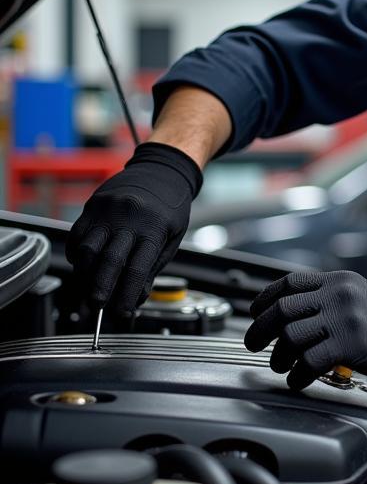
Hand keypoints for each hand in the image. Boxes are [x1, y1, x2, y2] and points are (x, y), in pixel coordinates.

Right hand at [66, 142, 202, 316]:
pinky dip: (78, 255)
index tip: (123, 313)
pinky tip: (85, 265)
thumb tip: (138, 297)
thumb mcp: (172, 237)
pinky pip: (78, 236)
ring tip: (89, 287)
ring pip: (88, 249)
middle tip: (98, 306)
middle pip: (109, 261)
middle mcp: (129, 219)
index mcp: (154, 229)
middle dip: (101, 289)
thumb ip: (154, 266)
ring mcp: (108, 211)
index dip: (128, 295)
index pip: (137, 270)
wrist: (161, 170)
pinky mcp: (93, 206)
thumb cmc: (170, 207)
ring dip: (86, 274)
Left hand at [244, 270, 366, 390]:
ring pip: (291, 336)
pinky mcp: (351, 345)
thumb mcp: (366, 297)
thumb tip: (300, 314)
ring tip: (281, 366)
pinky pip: (308, 360)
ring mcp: (345, 319)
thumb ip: (334, 300)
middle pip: (283, 309)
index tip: (255, 312)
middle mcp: (340, 295)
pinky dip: (297, 374)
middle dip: (261, 330)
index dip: (265, 299)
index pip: (290, 283)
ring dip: (279, 356)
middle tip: (254, 344)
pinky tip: (299, 379)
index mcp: (341, 281)